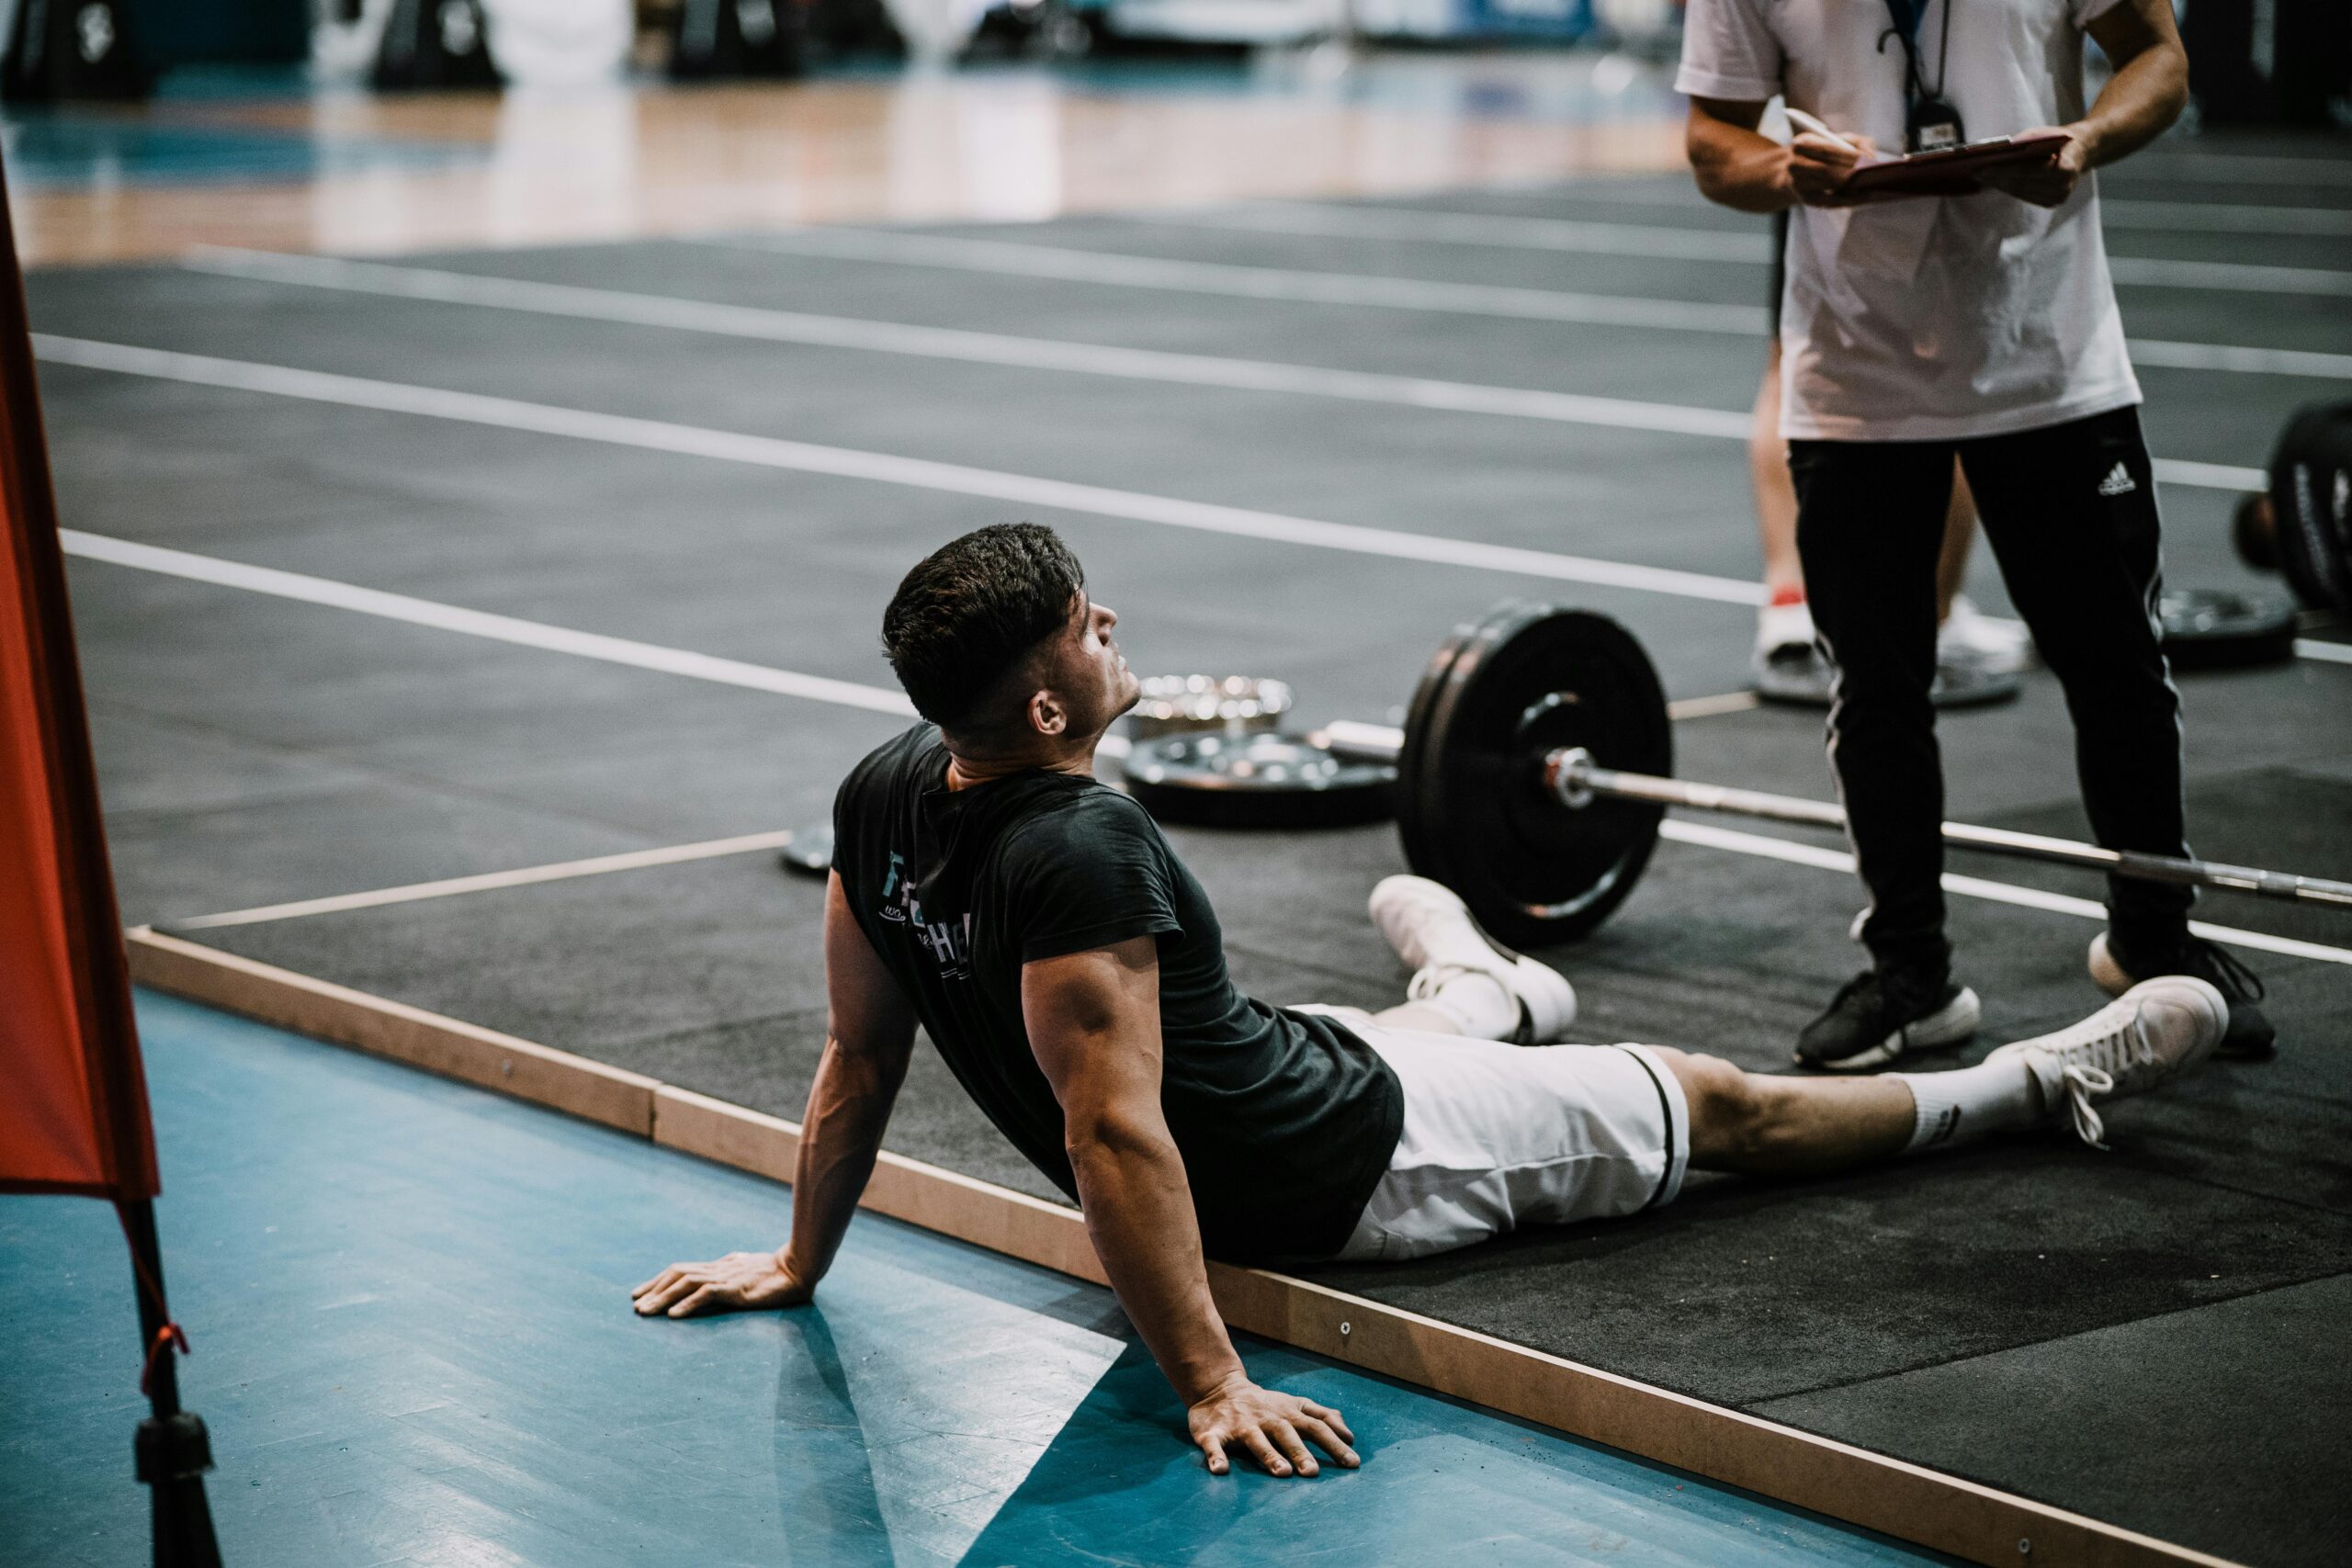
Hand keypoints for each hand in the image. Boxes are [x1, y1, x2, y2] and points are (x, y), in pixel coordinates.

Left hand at [632, 1249, 812, 1317]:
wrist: (799, 1268)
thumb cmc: (777, 1271)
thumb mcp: (748, 1269)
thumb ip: (733, 1269)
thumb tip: (727, 1265)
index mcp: (719, 1266)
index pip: (681, 1270)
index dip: (658, 1281)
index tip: (639, 1293)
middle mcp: (717, 1269)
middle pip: (677, 1274)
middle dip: (653, 1289)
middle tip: (635, 1304)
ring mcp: (725, 1278)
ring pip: (686, 1284)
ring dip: (663, 1298)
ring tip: (645, 1312)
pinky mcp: (736, 1289)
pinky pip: (706, 1295)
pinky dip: (687, 1304)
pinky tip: (673, 1316)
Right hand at [1187, 1374, 1358, 1477]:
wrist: (1218, 1389)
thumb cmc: (1265, 1404)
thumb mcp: (1294, 1405)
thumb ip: (1322, 1416)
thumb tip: (1349, 1435)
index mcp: (1288, 1413)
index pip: (1317, 1426)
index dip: (1335, 1443)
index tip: (1352, 1463)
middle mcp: (1267, 1419)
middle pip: (1287, 1433)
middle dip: (1300, 1452)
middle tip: (1313, 1472)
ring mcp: (1240, 1425)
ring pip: (1256, 1439)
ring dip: (1269, 1455)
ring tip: (1283, 1473)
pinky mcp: (1214, 1432)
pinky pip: (1214, 1444)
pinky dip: (1216, 1457)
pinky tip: (1221, 1470)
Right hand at [1785, 131, 1878, 207]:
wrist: (1796, 171)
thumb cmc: (1824, 152)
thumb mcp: (1836, 139)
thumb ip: (1856, 141)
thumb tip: (1870, 156)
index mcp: (1800, 145)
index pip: (1825, 150)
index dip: (1846, 155)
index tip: (1865, 158)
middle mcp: (1794, 165)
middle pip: (1826, 170)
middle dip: (1850, 172)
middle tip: (1872, 173)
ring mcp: (1798, 185)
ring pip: (1829, 186)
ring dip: (1853, 186)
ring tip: (1875, 184)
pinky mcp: (1806, 200)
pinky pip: (1831, 202)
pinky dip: (1850, 199)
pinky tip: (1866, 196)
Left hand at [1978, 124, 2090, 206]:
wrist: (2082, 151)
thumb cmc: (2058, 138)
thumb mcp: (2044, 133)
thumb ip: (2024, 140)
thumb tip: (1999, 151)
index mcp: (2065, 167)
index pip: (2028, 170)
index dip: (2003, 170)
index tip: (1981, 169)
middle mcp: (2063, 186)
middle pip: (2021, 183)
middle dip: (1996, 178)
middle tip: (1974, 172)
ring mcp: (2059, 197)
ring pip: (2021, 192)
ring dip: (2000, 184)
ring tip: (1981, 177)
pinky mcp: (2053, 202)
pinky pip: (2026, 196)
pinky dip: (2010, 188)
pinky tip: (1996, 182)